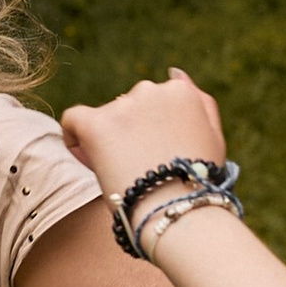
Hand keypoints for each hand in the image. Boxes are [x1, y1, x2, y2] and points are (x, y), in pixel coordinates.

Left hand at [62, 71, 229, 204]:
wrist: (179, 212)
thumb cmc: (198, 183)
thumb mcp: (213, 139)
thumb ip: (199, 102)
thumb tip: (174, 74)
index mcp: (180, 92)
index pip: (154, 100)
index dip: (149, 130)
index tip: (153, 155)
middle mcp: (152, 90)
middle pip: (128, 108)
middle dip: (129, 133)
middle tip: (137, 169)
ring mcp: (124, 106)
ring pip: (103, 118)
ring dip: (107, 140)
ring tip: (120, 173)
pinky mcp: (97, 125)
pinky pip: (72, 121)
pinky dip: (74, 138)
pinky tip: (87, 158)